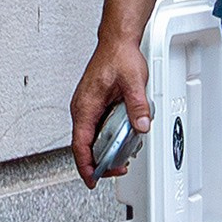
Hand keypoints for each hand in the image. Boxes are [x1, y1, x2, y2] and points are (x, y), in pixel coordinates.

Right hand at [69, 38, 152, 186]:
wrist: (117, 42)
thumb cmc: (118, 56)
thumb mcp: (133, 82)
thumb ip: (137, 106)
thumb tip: (141, 125)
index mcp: (85, 106)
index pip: (80, 144)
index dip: (86, 165)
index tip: (93, 179)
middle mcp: (82, 108)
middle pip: (84, 145)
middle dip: (98, 162)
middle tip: (116, 169)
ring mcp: (87, 107)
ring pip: (90, 138)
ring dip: (103, 150)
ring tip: (120, 157)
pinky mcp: (94, 105)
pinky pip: (96, 128)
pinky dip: (106, 138)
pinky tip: (119, 140)